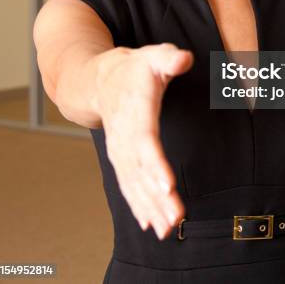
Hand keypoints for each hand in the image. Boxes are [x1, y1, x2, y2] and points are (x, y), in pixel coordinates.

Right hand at [93, 42, 193, 238]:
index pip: (143, 138)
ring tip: (169, 228)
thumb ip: (168, 57)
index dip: (154, 162)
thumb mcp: (153, 55)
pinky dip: (139, 205)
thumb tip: (184, 58)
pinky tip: (152, 224)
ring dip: (150, 206)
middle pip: (139, 168)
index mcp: (134, 108)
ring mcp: (119, 149)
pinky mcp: (121, 158)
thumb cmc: (135, 68)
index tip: (166, 184)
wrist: (100, 81)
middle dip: (156, 195)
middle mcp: (124, 134)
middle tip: (176, 217)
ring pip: (133, 182)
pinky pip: (128, 185)